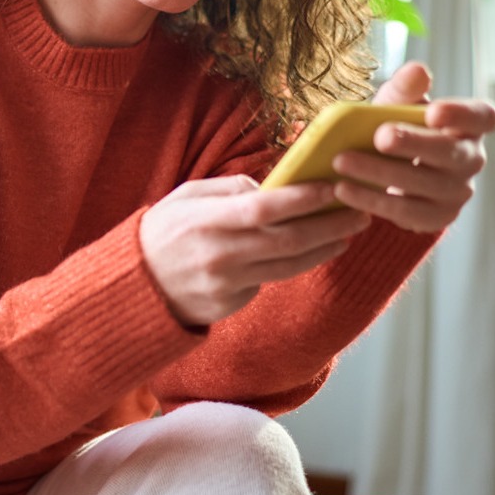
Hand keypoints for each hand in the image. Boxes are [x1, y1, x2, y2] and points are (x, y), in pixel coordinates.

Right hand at [139, 175, 370, 326]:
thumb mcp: (186, 196)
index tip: (331, 188)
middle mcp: (219, 256)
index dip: (301, 199)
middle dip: (329, 226)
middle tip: (360, 212)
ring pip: (288, 266)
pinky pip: (269, 281)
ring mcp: (226, 286)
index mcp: (205, 221)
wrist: (135, 286)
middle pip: (287, 241)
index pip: (262, 209)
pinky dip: (293, 264)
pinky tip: (313, 250)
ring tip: (348, 233)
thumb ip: (229, 189)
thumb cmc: (163, 231)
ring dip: (324, 249)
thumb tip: (273, 188)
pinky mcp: (230, 306)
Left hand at [331, 61, 494, 232]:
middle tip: (379, 136)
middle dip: (413, 144)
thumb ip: (405, 88)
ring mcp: (457, 192)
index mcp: (469, 125)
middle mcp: (470, 159)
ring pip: (423, 185)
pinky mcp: (437, 217)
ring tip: (342, 162)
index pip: (482, 117)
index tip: (433, 111)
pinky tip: (343, 189)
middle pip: (449, 153)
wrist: (387, 169)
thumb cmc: (398, 127)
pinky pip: (406, 212)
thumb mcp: (397, 104)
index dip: (462, 114)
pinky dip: (372, 201)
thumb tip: (417, 70)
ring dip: (380, 174)